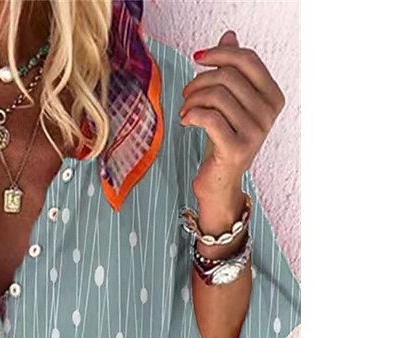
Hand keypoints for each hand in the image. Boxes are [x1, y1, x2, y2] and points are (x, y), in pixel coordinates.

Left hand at [179, 30, 285, 200]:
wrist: (220, 181)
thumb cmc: (223, 140)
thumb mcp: (230, 102)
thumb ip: (233, 70)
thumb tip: (229, 36)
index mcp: (273, 97)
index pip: (247, 60)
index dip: (219, 53)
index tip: (197, 58)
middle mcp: (269, 114)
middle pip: (228, 76)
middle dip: (200, 80)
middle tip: (186, 94)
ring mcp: (255, 132)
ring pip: (216, 96)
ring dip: (192, 100)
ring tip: (185, 110)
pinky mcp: (236, 149)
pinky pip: (209, 118)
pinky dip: (191, 114)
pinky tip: (185, 120)